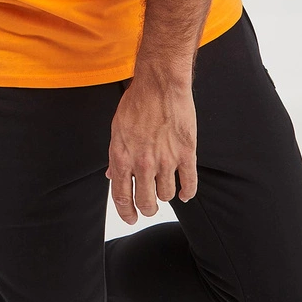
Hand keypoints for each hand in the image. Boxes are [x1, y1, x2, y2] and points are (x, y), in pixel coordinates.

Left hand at [106, 76, 196, 224]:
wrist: (160, 83)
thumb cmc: (137, 101)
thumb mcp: (117, 128)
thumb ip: (116, 155)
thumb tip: (111, 174)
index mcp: (121, 156)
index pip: (121, 197)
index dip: (126, 213)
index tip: (131, 219)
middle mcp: (142, 163)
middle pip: (146, 203)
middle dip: (147, 208)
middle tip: (149, 206)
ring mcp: (166, 160)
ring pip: (167, 196)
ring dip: (165, 195)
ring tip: (164, 186)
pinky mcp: (186, 154)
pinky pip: (189, 185)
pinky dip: (187, 193)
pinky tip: (184, 192)